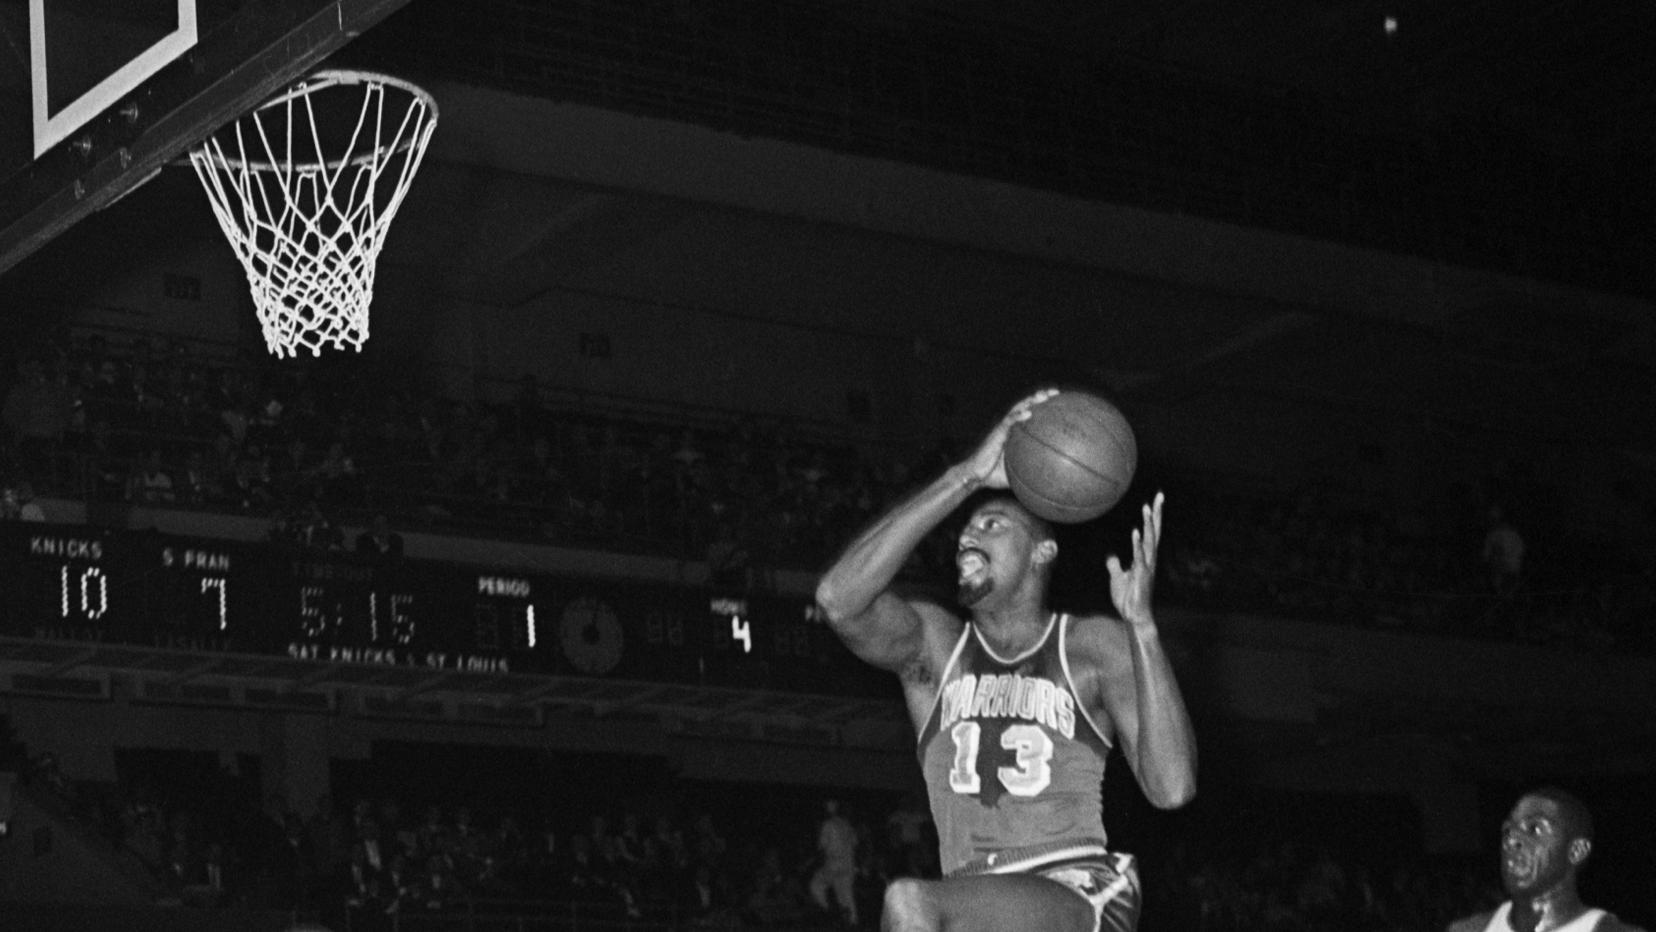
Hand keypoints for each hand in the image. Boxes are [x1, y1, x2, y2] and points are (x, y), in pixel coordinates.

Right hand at [962, 388, 1058, 487]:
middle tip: (1055, 393)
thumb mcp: (1016, 475)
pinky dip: (1018, 416)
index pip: (1029, 415)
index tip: (1058, 403)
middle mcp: (1009, 428)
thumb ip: (1030, 474)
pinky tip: (1029, 413)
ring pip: (1017, 409)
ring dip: (1030, 401)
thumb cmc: (993, 476)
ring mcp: (1002, 429)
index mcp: (1014, 434)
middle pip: (1026, 407)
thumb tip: (1050, 482)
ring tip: (1043, 396)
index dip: (1043, 408)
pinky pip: (1008, 422)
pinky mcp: (996, 433)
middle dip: (1040, 398)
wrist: (975, 476)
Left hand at [1107, 492, 1163, 624]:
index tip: (1155, 500)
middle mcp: (1149, 559)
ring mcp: (1147, 566)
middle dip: (1157, 514)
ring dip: (1148, 525)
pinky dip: (1137, 544)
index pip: (1150, 533)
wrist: (1134, 616)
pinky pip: (1139, 557)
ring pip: (1149, 541)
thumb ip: (1115, 565)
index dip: (1153, 517)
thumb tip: (1111, 555)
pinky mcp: (1142, 575)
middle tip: (1160, 495)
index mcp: (1144, 558)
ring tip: (1147, 508)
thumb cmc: (1129, 598)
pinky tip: (1135, 533)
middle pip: (1155, 532)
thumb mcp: (1117, 577)